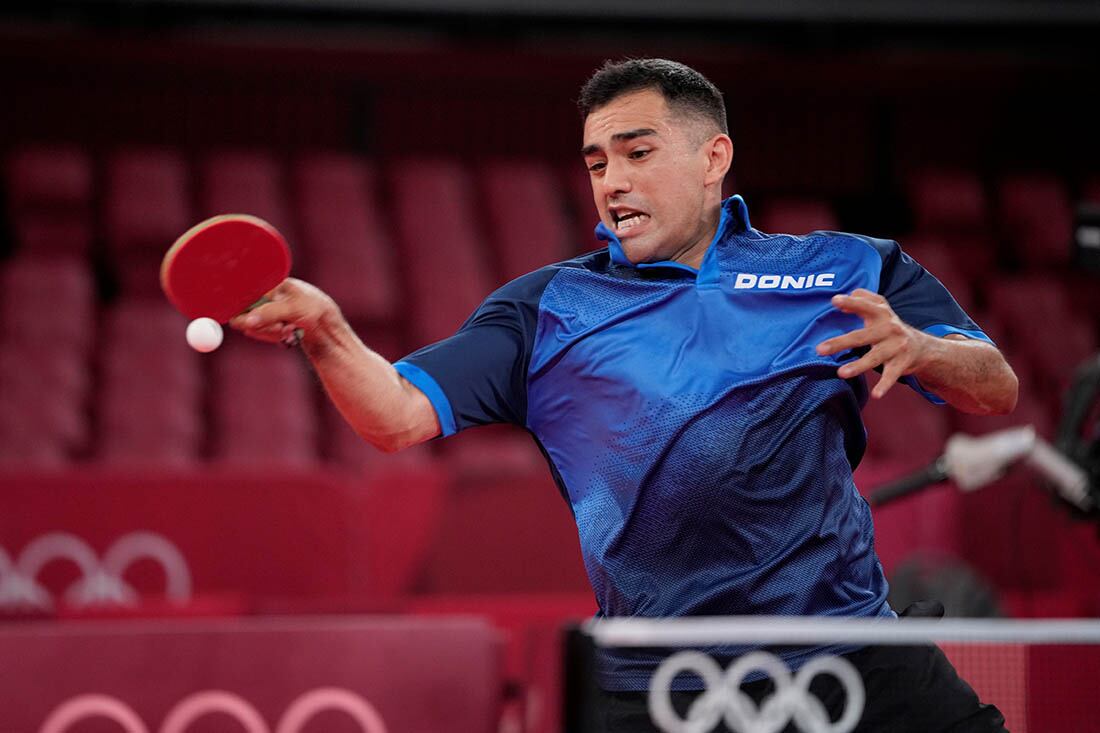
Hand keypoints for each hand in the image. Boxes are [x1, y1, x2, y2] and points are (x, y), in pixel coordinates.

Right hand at [229, 278, 340, 346]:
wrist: (326, 323)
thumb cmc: (314, 307)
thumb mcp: (293, 308)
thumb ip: (270, 313)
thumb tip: (247, 320)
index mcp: (266, 283)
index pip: (240, 296)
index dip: (245, 311)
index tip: (258, 321)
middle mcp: (260, 295)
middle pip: (243, 315)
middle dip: (263, 325)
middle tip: (282, 326)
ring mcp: (261, 309)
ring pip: (251, 327)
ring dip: (271, 332)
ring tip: (290, 328)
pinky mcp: (265, 322)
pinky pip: (260, 333)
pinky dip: (273, 336)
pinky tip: (288, 332)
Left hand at [815, 289, 931, 398]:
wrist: (921, 347)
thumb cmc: (889, 326)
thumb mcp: (880, 308)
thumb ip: (861, 299)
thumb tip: (838, 300)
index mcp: (881, 313)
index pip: (864, 306)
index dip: (850, 303)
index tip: (834, 300)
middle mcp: (889, 329)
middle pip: (861, 337)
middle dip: (840, 343)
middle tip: (819, 350)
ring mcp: (896, 347)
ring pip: (874, 358)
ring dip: (858, 366)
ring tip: (841, 373)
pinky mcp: (901, 364)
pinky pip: (891, 375)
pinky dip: (884, 385)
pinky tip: (876, 395)